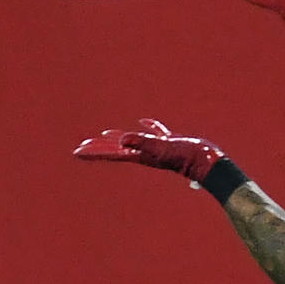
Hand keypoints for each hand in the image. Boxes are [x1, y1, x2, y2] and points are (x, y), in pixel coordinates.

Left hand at [74, 118, 226, 184]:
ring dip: (117, 139)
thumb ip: (142, 142)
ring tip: (103, 136)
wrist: (207, 163)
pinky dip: (147, 126)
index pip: (112, 152)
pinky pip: (154, 132)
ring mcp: (157, 148)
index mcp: (140, 155)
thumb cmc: (185, 156)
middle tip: (82, 148)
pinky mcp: (169, 142)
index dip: (94, 152)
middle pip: (117, 149)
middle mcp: (146, 153)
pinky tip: (143, 121)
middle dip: (99, 149)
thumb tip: (122, 139)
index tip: (77, 152)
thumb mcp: (161, 147)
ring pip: (132, 141)